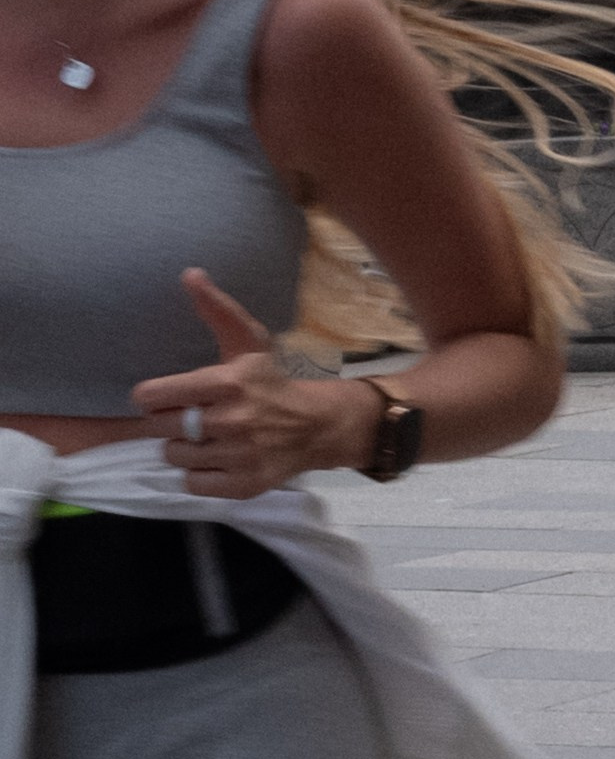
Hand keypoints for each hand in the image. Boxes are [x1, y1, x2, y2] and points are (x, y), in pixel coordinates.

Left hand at [131, 271, 381, 494]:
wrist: (318, 426)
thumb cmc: (271, 381)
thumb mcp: (248, 342)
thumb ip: (216, 309)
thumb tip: (189, 274)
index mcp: (227, 382)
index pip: (154, 397)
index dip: (153, 397)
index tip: (165, 396)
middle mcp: (232, 421)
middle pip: (161, 429)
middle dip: (170, 422)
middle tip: (191, 417)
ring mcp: (239, 456)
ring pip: (175, 457)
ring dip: (184, 449)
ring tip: (206, 439)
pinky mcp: (244, 485)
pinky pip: (192, 484)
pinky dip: (198, 475)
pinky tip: (216, 460)